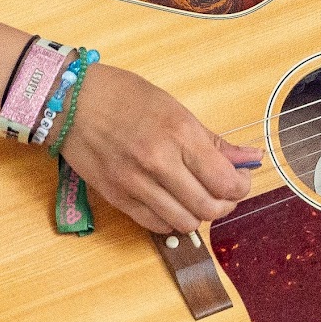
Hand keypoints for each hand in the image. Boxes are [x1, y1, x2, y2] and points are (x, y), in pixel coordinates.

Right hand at [50, 63, 259, 234]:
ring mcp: (135, 183)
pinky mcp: (117, 198)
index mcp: (179, 133)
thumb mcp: (175, 108)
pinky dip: (171, 220)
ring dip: (198, 215)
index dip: (241, 187)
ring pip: (185, 223)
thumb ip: (213, 140)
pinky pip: (156, 225)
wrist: (71, 100)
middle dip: (224, 204)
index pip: (225, 181)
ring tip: (195, 199)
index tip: (240, 180)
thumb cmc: (124, 96)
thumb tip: (250, 158)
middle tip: (222, 193)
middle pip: (209, 208)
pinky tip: (172, 204)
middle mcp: (159, 162)